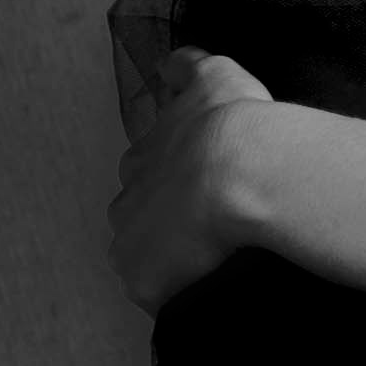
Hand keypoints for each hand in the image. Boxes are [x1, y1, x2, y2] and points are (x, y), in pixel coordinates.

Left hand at [111, 46, 277, 312]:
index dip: (176, 186)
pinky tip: (214, 290)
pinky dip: (184, 296)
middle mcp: (124, 203)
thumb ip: (188, 69)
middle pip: (140, 223)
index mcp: (140, 161)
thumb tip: (168, 67)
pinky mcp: (145, 285)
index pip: (147, 179)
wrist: (241, 168)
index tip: (204, 190)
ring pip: (147, 262)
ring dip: (172, 264)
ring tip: (216, 267)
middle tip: (212, 231)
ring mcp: (130, 248)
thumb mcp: (214, 76)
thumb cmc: (232, 122)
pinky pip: (161, 299)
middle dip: (168, 227)